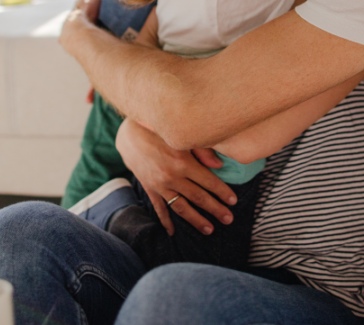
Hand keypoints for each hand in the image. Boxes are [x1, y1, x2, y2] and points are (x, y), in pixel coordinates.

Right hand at [116, 120, 235, 235]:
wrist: (129, 134)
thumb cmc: (160, 131)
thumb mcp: (182, 136)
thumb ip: (202, 151)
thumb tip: (219, 166)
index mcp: (183, 161)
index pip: (208, 181)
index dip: (222, 192)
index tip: (233, 201)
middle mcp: (171, 176)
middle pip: (198, 197)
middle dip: (215, 209)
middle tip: (229, 219)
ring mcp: (159, 185)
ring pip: (181, 207)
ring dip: (196, 220)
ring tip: (209, 229)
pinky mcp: (149, 188)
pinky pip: (159, 208)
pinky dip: (166, 221)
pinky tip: (173, 232)